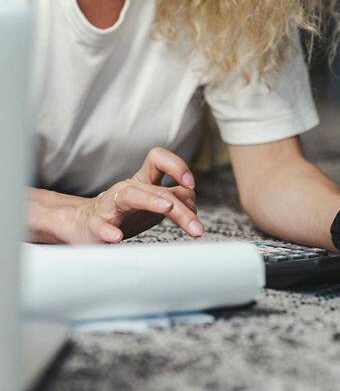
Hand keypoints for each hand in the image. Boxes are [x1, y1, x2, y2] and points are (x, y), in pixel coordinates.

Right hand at [60, 147, 203, 242]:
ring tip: (166, 207)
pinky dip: (107, 230)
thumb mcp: (154, 203)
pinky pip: (99, 224)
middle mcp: (128, 189)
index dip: (177, 166)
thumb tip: (192, 201)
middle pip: (158, 190)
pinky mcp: (95, 224)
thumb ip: (176, 198)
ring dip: (150, 200)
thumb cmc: (125, 214)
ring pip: (131, 196)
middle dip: (181, 209)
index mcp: (142, 182)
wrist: (83, 224)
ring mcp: (111, 205)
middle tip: (196, 228)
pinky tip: (116, 237)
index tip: (192, 184)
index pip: (159, 160)